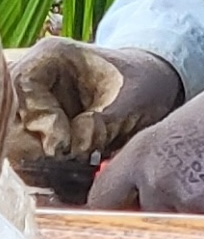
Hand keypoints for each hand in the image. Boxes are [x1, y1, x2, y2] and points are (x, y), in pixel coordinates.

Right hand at [5, 39, 182, 161]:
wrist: (154, 87)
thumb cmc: (145, 83)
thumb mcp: (133, 99)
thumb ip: (102, 122)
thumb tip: (71, 147)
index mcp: (50, 58)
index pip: (22, 89)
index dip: (40, 121)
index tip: (65, 146)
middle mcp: (32, 83)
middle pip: (12, 123)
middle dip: (39, 150)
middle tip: (72, 165)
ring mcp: (31, 109)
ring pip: (16, 146)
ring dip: (43, 166)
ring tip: (75, 175)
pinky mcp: (36, 134)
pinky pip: (28, 160)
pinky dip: (48, 174)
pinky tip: (72, 180)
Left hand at [89, 48, 203, 214]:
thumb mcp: (196, 115)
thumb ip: (168, 148)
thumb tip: (155, 170)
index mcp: (147, 151)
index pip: (104, 196)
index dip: (114, 207)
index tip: (126, 210)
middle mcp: (161, 181)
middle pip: (150, 216)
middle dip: (172, 207)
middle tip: (202, 190)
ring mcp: (194, 203)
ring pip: (191, 223)